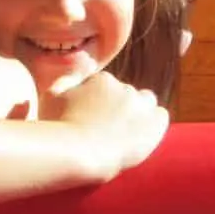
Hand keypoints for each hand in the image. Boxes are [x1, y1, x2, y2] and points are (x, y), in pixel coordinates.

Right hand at [56, 70, 170, 176]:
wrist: (77, 153)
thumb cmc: (58, 127)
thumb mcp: (53, 94)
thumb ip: (70, 76)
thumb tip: (86, 60)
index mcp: (102, 80)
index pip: (106, 87)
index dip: (99, 104)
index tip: (92, 120)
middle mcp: (124, 88)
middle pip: (126, 94)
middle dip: (119, 107)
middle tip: (107, 128)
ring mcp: (140, 106)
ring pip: (146, 103)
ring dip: (138, 113)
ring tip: (124, 133)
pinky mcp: (154, 124)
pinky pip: (161, 117)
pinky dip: (153, 124)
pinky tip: (140, 137)